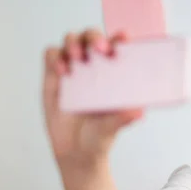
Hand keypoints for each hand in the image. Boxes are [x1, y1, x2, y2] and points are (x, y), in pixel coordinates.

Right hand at [43, 28, 143, 167]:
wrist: (76, 153)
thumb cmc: (99, 137)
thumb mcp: (112, 127)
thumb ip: (123, 119)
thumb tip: (139, 112)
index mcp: (114, 76)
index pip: (117, 48)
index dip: (120, 38)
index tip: (124, 37)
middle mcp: (94, 69)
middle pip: (91, 37)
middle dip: (94, 36)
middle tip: (100, 49)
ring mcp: (74, 71)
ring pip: (71, 40)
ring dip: (74, 43)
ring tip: (78, 58)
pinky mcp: (54, 78)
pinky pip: (51, 55)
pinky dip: (56, 58)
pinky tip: (63, 73)